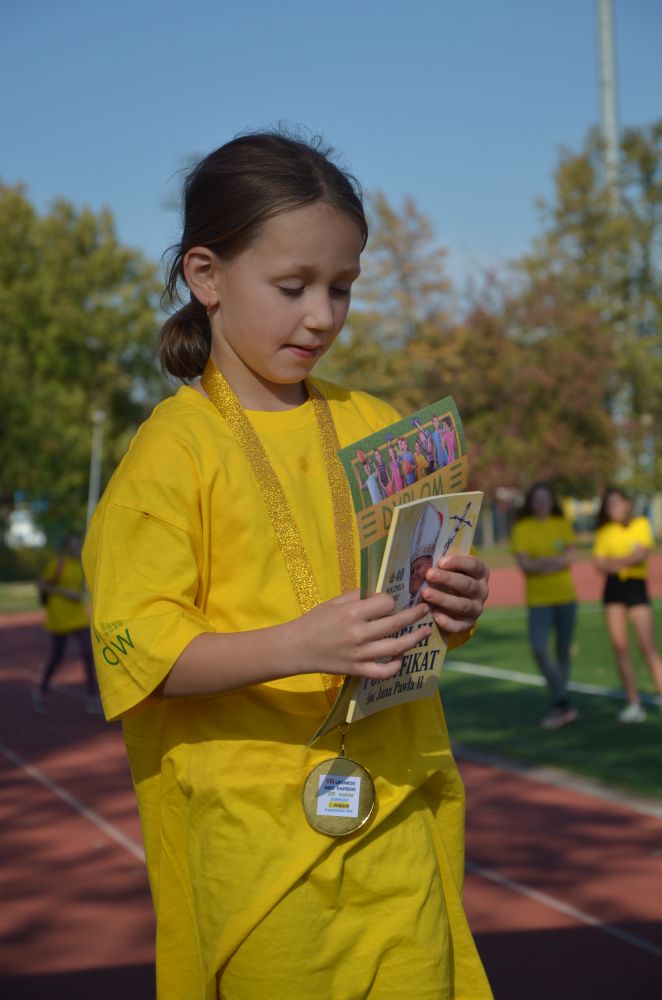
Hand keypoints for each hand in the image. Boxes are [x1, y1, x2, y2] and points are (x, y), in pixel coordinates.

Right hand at [293, 589, 431, 679]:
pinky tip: (401, 658)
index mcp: (353, 612)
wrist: (296, 648)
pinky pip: (383, 672)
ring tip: (425, 632)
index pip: (386, 603)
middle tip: (426, 609)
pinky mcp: (357, 670)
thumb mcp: (335, 602)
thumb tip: (382, 593)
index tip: (391, 601)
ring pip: (396, 648)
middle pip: (396, 623)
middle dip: (415, 615)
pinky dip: (396, 666)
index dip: (391, 600)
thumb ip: (359, 596)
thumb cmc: (315, 621)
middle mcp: (359, 633)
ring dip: (414, 639)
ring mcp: (360, 654)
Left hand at [421, 554, 489, 633]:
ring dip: (443, 599)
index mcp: (481, 573)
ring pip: (463, 605)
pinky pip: (459, 626)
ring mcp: (476, 608)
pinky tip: (435, 614)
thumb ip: (442, 564)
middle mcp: (482, 591)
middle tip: (429, 575)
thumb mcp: (450, 568)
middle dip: (447, 579)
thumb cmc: (450, 576)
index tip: (441, 562)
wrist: (456, 599)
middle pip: (467, 584)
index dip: (459, 562)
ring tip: (426, 593)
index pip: (474, 565)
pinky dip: (448, 622)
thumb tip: (423, 562)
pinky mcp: (468, 623)